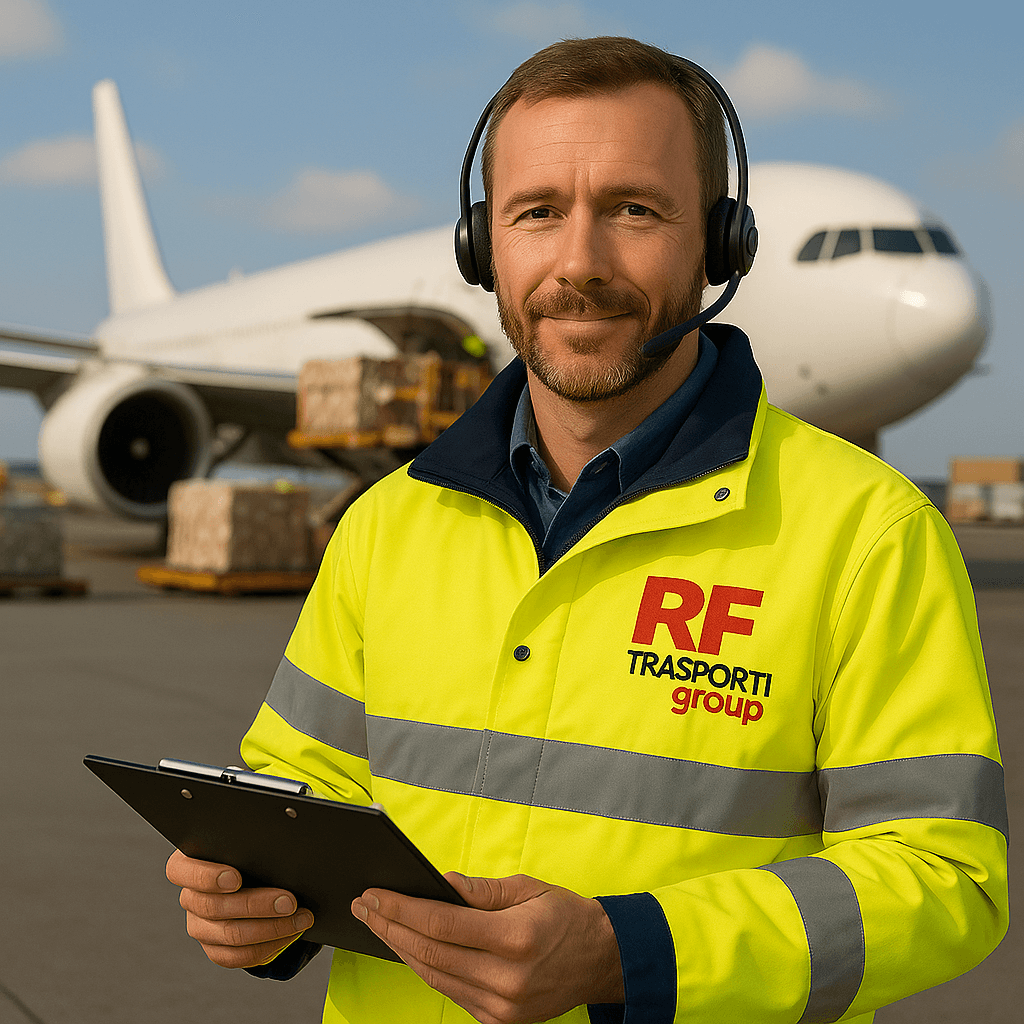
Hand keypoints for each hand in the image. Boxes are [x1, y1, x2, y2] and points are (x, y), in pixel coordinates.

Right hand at [165, 849, 313, 968]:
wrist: (257, 878)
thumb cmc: (251, 852)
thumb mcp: (247, 842)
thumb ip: (251, 842)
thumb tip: (280, 844)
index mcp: (187, 866)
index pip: (181, 871)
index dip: (207, 877)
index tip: (236, 878)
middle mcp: (190, 898)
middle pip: (214, 907)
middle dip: (257, 905)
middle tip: (289, 901)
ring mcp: (200, 926)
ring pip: (230, 934)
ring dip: (271, 928)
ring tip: (300, 918)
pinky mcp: (215, 948)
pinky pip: (238, 956)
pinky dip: (268, 946)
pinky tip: (290, 934)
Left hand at [351, 872, 622, 1023]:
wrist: (602, 959)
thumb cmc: (566, 916)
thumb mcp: (528, 888)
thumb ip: (480, 890)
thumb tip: (438, 883)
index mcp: (515, 938)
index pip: (441, 924)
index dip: (401, 909)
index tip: (375, 895)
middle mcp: (506, 979)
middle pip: (430, 953)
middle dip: (390, 927)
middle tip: (365, 907)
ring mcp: (501, 1007)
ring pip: (434, 976)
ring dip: (401, 949)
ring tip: (379, 924)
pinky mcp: (499, 1022)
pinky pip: (451, 992)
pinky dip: (426, 968)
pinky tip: (410, 948)